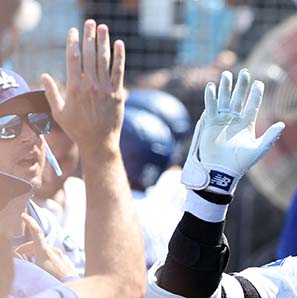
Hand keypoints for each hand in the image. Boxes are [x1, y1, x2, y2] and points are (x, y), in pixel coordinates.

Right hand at [15, 214, 76, 280]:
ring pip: (45, 251)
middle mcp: (54, 251)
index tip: (23, 215)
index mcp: (45, 252)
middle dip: (26, 249)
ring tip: (31, 265)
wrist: (71, 289)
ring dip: (36, 255)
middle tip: (19, 256)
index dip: (29, 223)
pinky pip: (54, 257)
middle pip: (36, 245)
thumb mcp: (33, 272)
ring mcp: (62, 256)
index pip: (36, 233)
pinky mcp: (66, 261)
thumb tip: (17, 256)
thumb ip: (24, 263)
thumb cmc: (50, 282)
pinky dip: (46, 260)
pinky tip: (44, 269)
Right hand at [41, 20, 124, 154]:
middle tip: (89, 22)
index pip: (73, 58)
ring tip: (103, 27)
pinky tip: (119, 44)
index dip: (73, 42)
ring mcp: (105, 89)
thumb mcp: (59, 112)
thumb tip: (44, 75)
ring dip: (104, 42)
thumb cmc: (77, 128)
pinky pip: (119, 72)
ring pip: (104, 61)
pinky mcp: (117, 94)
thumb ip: (51, 93)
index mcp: (74, 88)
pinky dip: (120, 57)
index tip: (73, 31)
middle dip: (89, 37)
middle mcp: (90, 86)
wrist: (99, 143)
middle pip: (89, 55)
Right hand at [181, 69, 284, 193]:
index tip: (259, 83)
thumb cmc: (241, 162)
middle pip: (238, 98)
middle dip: (241, 86)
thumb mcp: (258, 149)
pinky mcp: (210, 123)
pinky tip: (212, 87)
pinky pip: (211, 107)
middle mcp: (234, 120)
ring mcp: (222, 120)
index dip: (255, 94)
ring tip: (226, 74)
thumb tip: (283, 124)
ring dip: (225, 87)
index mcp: (246, 124)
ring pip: (224, 99)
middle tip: (245, 72)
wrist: (222, 171)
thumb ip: (270, 136)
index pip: (252, 105)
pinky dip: (211, 97)